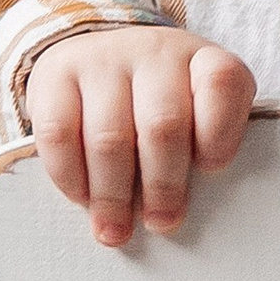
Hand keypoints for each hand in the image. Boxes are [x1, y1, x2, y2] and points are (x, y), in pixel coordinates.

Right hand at [24, 25, 255, 247]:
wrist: (104, 55)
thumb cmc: (162, 99)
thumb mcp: (199, 106)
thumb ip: (207, 144)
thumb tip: (184, 208)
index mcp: (202, 60)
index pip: (223, 84)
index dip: (220, 132)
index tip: (211, 170)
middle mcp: (155, 51)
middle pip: (162, 125)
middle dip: (163, 185)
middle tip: (161, 222)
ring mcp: (103, 59)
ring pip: (109, 137)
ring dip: (113, 194)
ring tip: (116, 229)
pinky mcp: (57, 74)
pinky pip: (60, 134)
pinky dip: (72, 177)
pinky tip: (83, 198)